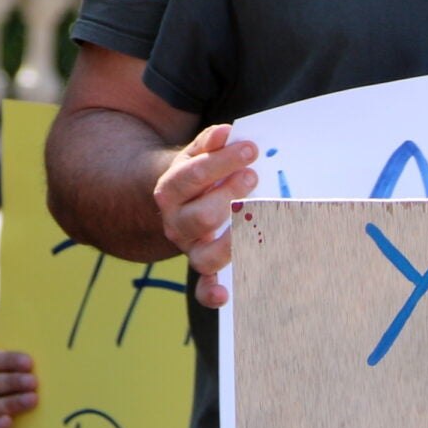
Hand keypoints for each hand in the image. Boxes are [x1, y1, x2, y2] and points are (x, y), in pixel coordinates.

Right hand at [155, 124, 257, 307]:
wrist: (178, 201)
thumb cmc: (197, 176)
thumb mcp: (197, 155)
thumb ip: (210, 143)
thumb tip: (226, 133)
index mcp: (170, 191)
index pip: (191, 176)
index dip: (222, 162)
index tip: (250, 149)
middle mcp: (175, 224)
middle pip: (200, 217)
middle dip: (230, 196)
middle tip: (254, 177)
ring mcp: (189, 249)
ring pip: (204, 256)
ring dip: (234, 241)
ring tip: (257, 221)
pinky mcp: (203, 269)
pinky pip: (202, 289)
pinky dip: (212, 294)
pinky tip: (226, 294)